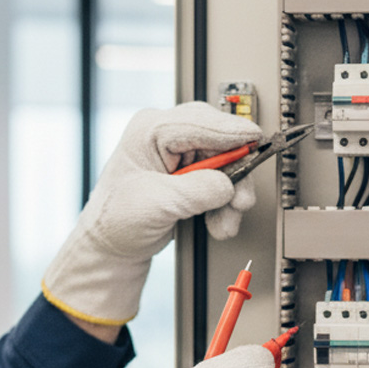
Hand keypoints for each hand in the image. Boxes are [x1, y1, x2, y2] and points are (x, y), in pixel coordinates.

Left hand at [43, 103, 262, 325]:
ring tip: (225, 222)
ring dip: (230, 196)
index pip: (199, 122)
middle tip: (240, 199)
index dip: (231, 133)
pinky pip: (219, 179)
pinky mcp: (188, 171)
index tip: (256, 141)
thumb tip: (229, 185)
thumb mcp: (157, 204)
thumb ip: (197, 191)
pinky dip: (224, 202)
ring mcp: (178, 152)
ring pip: (224, 162)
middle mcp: (165, 135)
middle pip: (218, 141)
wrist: (112, 245)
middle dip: (233, 174)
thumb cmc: (117, 220)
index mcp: (149, 130)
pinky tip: (218, 221)